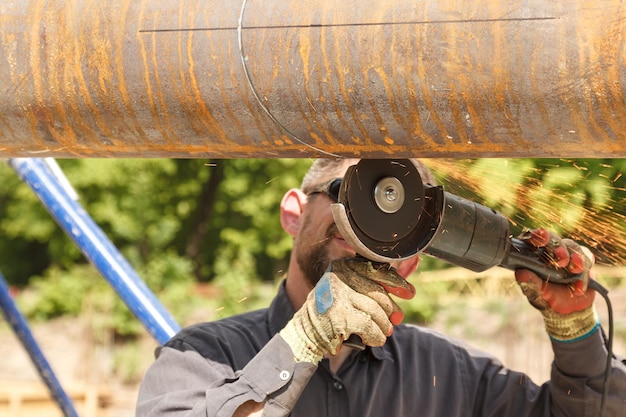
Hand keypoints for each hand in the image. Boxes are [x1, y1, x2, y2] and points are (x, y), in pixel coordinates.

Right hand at [279, 259, 414, 362]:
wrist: (305, 333)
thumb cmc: (330, 312)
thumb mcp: (346, 290)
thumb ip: (369, 287)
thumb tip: (405, 292)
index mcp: (342, 266)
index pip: (376, 270)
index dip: (396, 282)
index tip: (409, 292)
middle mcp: (339, 278)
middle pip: (378, 293)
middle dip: (391, 310)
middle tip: (396, 320)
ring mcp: (339, 297)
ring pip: (376, 312)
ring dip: (383, 326)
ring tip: (382, 332)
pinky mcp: (340, 317)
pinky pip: (370, 327)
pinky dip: (376, 336)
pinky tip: (374, 339)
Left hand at [515, 228, 598, 340]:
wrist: (568, 310)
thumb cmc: (547, 298)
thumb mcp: (536, 294)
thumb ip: (530, 284)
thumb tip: (520, 274)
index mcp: (535, 255)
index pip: (533, 239)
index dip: (537, 235)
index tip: (541, 236)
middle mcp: (551, 251)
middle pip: (555, 239)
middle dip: (558, 246)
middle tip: (560, 257)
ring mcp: (569, 254)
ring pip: (573, 247)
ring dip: (574, 258)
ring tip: (574, 269)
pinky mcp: (584, 261)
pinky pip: (587, 259)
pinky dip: (584, 274)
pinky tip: (579, 287)